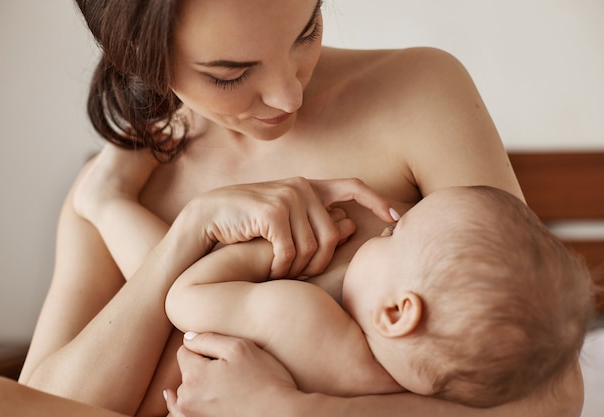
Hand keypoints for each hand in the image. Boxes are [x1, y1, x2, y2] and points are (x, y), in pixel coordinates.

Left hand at [164, 333, 296, 416]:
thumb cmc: (264, 380)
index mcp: (194, 374)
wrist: (281, 415)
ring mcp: (192, 416)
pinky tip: (180, 398)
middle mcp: (187, 398)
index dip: (204, 348)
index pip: (185, 350)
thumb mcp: (239, 347)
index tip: (223, 356)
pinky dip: (183, 405)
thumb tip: (188, 338)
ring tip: (222, 389)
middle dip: (201, 368)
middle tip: (229, 373)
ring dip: (197, 387)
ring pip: (186, 391)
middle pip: (185, 372)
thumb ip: (208, 339)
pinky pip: (181, 413)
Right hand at [188, 177, 396, 277]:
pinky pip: (290, 252)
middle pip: (332, 234)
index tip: (397, 218)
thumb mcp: (283, 215)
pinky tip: (271, 270)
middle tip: (302, 275)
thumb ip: (311, 218)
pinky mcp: (272, 211)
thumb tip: (348, 229)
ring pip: (311, 247)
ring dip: (297, 268)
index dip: (377, 201)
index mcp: (308, 186)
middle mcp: (301, 186)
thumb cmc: (247, 222)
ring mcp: (287, 197)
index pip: (353, 186)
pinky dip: (282, 268)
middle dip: (320, 262)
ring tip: (281, 272)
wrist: (208, 216)